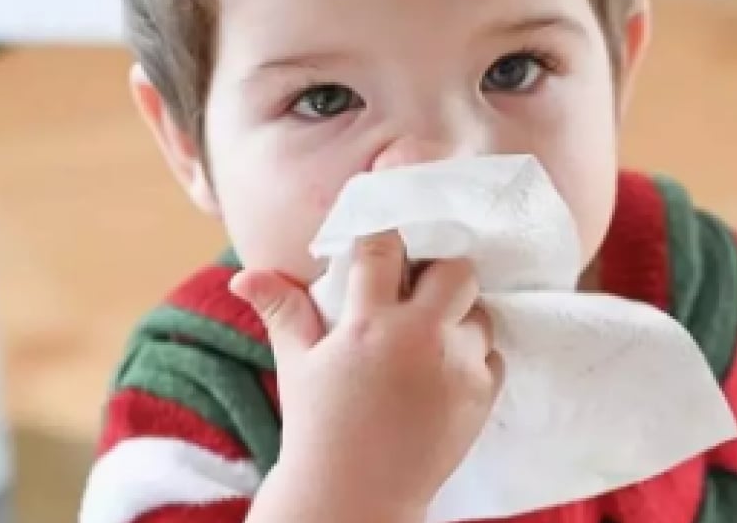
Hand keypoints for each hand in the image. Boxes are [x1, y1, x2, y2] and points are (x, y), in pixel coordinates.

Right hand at [231, 231, 503, 521]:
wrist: (354, 497)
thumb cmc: (318, 427)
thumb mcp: (297, 365)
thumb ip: (282, 310)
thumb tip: (243, 275)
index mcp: (369, 323)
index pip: (385, 248)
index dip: (383, 239)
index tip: (381, 245)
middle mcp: (420, 338)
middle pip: (457, 270)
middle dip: (439, 272)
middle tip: (417, 290)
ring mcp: (457, 368)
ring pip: (480, 313)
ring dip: (458, 316)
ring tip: (429, 335)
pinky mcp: (481, 397)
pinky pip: (493, 355)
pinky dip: (474, 356)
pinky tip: (442, 369)